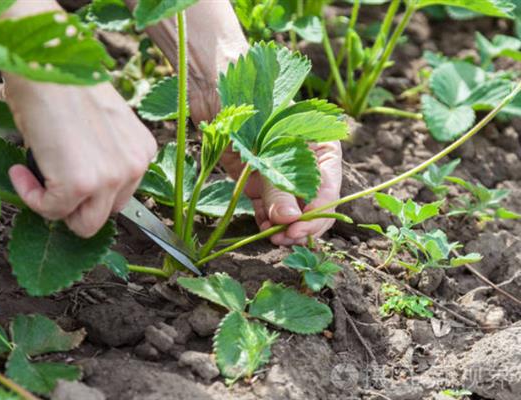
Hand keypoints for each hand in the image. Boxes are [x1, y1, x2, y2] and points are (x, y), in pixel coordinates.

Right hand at [4, 78, 156, 237]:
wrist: (46, 60)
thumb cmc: (65, 82)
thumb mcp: (98, 124)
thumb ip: (101, 155)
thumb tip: (79, 185)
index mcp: (142, 150)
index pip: (121, 194)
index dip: (91, 192)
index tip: (66, 178)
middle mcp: (135, 166)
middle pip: (107, 213)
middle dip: (78, 204)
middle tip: (51, 181)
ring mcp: (111, 177)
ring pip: (85, 224)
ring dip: (57, 206)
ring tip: (35, 174)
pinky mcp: (81, 184)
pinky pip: (52, 211)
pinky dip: (30, 197)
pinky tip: (19, 171)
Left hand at [191, 90, 342, 245]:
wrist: (215, 82)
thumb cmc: (250, 100)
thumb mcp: (267, 145)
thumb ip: (278, 183)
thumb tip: (289, 220)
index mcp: (321, 146)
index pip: (328, 189)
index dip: (317, 214)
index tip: (299, 231)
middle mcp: (304, 162)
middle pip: (312, 204)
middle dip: (301, 224)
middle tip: (285, 240)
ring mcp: (280, 171)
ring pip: (290, 209)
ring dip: (283, 226)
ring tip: (272, 237)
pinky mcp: (258, 177)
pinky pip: (268, 206)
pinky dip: (266, 219)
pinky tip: (262, 227)